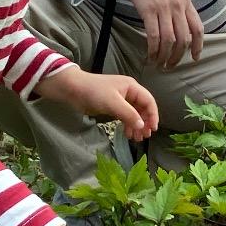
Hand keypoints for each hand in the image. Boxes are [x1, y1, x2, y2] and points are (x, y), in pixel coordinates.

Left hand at [35, 68, 158, 140]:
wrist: (72, 90)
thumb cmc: (94, 92)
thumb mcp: (113, 103)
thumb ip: (129, 114)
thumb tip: (142, 126)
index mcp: (132, 87)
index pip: (148, 101)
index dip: (153, 115)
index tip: (152, 129)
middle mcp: (128, 92)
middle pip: (142, 109)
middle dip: (144, 122)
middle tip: (144, 136)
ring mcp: (120, 100)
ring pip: (134, 114)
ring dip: (136, 126)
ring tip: (136, 138)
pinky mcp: (112, 106)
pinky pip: (125, 116)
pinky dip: (127, 125)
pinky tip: (127, 134)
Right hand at [99, 0, 202, 69]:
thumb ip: (178, 3)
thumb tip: (180, 20)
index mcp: (185, 1)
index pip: (198, 28)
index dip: (198, 46)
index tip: (194, 58)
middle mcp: (177, 6)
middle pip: (183, 39)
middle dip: (178, 57)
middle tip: (170, 66)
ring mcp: (163, 8)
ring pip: (169, 40)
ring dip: (164, 56)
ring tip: (158, 64)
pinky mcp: (148, 10)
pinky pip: (153, 35)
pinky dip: (153, 49)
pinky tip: (149, 55)